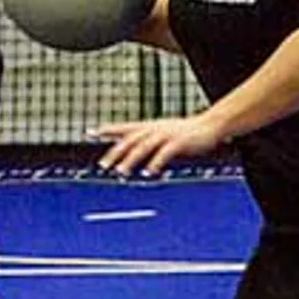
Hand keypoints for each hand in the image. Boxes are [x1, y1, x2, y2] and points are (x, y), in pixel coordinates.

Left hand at [95, 114, 226, 176]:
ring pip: (143, 146)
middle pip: (129, 140)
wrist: (210, 125)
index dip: (106, 129)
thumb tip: (128, 149)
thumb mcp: (161, 131)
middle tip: (103, 166)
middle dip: (115, 152)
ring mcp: (166, 134)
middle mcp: (154, 129)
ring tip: (121, 172)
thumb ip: (145, 138)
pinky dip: (154, 163)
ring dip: (130, 160)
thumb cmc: (184, 132)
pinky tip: (148, 172)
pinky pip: (164, 153)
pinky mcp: (178, 142)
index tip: (89, 132)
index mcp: (149, 127)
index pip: (123, 127)